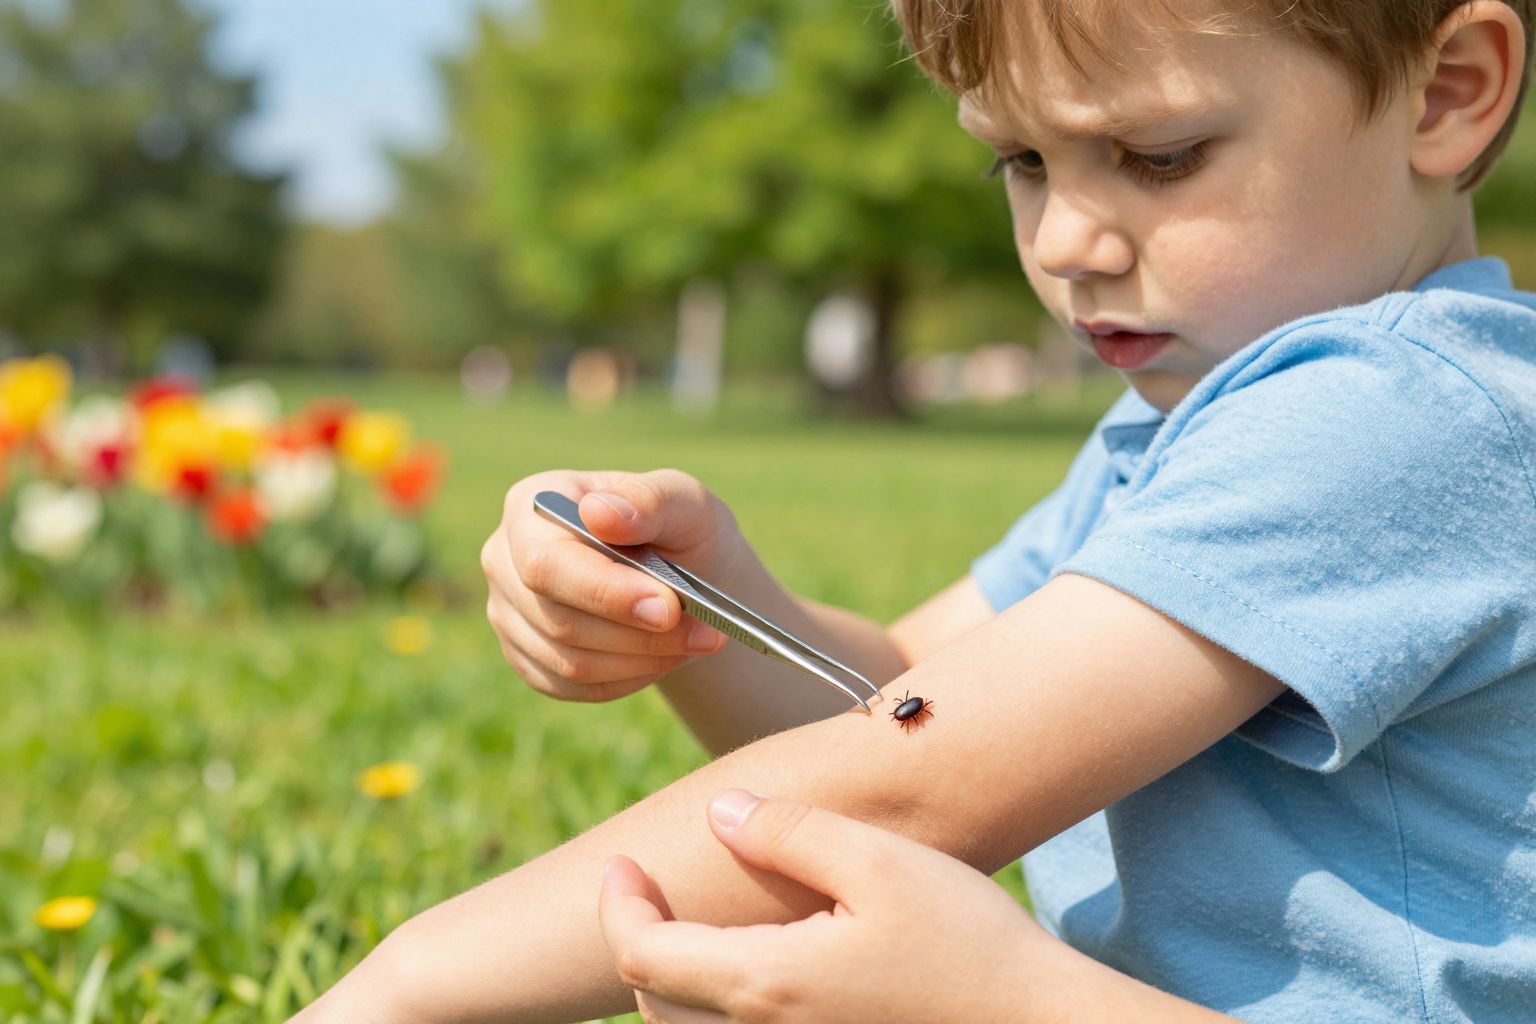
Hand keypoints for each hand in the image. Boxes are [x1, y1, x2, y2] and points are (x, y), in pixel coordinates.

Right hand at [481, 469, 745, 702]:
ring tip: (696, 640)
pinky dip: (629, 679)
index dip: (604, 592)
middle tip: (703, 632)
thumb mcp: (681, 500)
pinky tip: (666, 656)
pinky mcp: (527, 657)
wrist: (683, 571)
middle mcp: (505, 560)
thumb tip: (599, 513)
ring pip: (568, 662)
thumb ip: (647, 501)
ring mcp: (509, 613)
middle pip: (556, 619)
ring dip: (643, 659)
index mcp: (531, 507)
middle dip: (637, 634)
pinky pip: (573, 687)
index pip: (546, 562)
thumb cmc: (676, 525)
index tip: (667, 607)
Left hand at [598, 790, 1041, 1023]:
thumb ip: (790, 834)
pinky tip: (743, 970)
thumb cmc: (969, 942)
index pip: (642, 953)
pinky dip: (708, 1011)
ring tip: (680, 926)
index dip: (617, 905)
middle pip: (654, 1000)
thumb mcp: (882, 863)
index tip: (620, 863)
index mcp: (766, 984)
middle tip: (639, 886)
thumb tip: (719, 814)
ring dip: (666, 981)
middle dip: (633, 939)